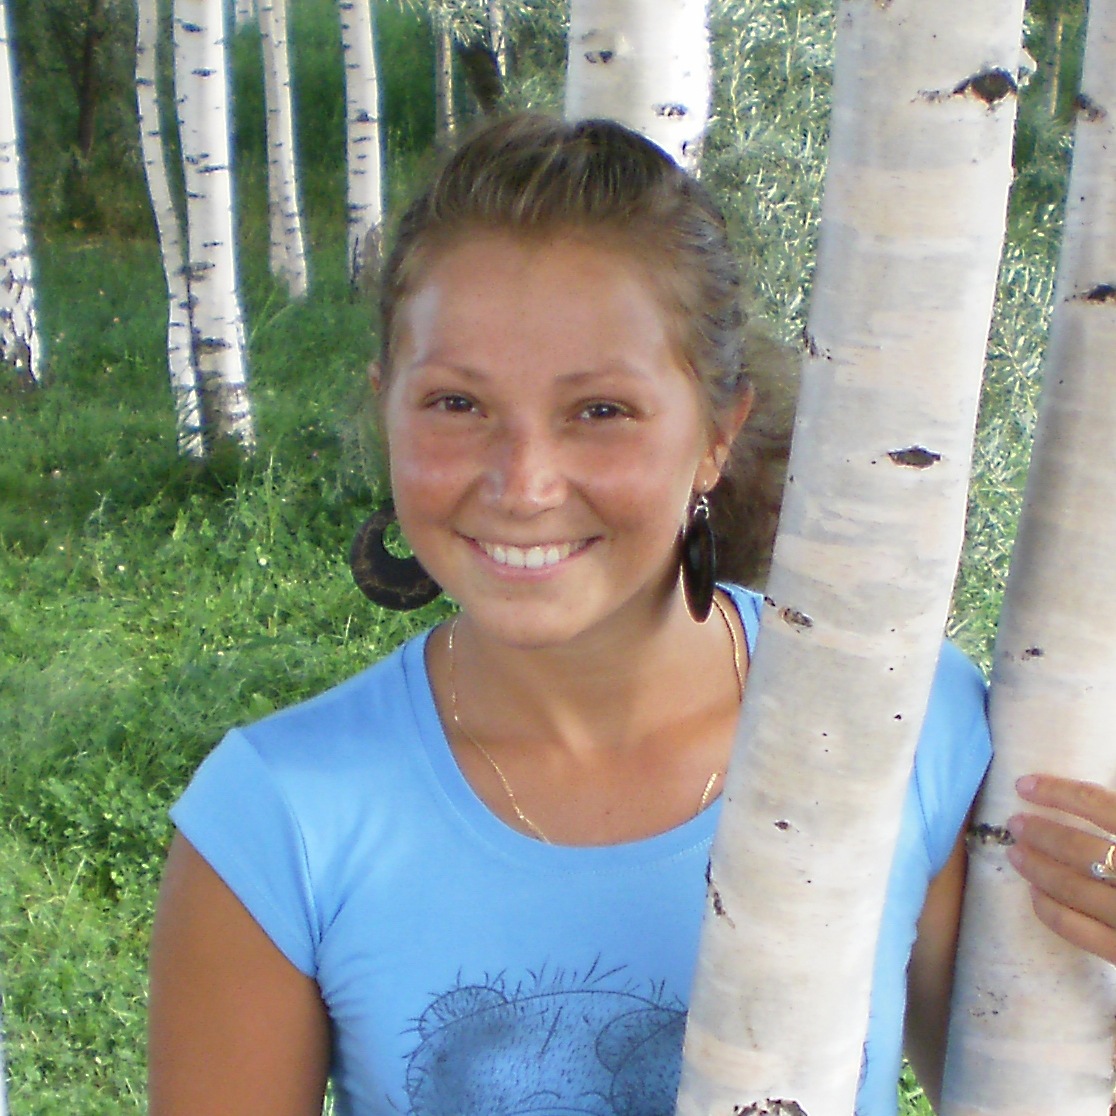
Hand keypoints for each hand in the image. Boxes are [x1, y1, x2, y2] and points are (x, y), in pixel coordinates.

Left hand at [1007, 774, 1115, 964]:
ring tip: (1017, 854)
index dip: (1058, 792)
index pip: (1101, 806)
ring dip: (1038, 869)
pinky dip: (1052, 912)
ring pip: (1075, 889)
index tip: (1025, 785)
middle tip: (1016, 823)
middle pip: (1081, 848)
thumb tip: (1096, 802)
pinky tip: (1035, 897)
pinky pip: (1082, 932)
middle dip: (1042, 833)